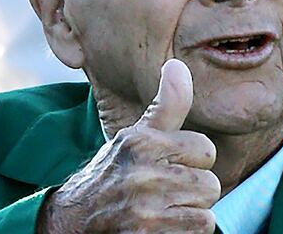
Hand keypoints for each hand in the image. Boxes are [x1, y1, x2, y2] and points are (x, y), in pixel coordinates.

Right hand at [38, 59, 220, 232]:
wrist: (73, 221)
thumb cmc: (113, 173)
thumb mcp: (135, 136)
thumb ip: (166, 104)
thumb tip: (179, 65)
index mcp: (142, 143)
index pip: (206, 149)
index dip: (193, 160)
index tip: (170, 166)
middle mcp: (142, 175)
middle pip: (210, 185)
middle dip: (192, 192)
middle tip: (164, 193)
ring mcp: (144, 212)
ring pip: (205, 215)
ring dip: (189, 217)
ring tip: (162, 212)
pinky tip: (162, 229)